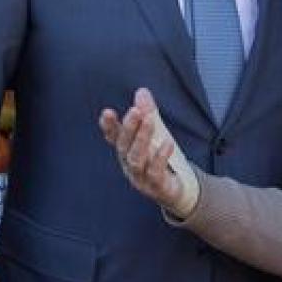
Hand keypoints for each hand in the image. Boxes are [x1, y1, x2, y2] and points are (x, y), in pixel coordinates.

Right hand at [98, 88, 199, 216]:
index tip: (107, 112)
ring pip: (136, 158)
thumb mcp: (156, 135)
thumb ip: (148, 113)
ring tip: (150, 120)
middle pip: (125, 146)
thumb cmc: (159, 160)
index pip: (114, 137)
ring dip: (142, 139)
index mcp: (126, 151)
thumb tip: (142, 91)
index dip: (109, 126)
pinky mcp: (155, 186)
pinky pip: (155, 172)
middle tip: (135, 110)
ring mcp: (140, 177)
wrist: (174, 190)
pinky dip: (160, 157)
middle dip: (129, 127)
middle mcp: (129, 164)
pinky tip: (167, 143)